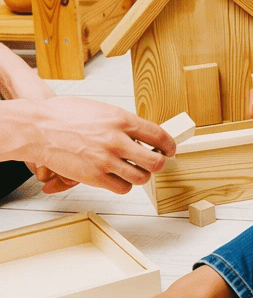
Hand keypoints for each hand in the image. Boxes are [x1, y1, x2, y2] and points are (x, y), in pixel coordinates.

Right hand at [29, 96, 176, 194]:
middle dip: (160, 163)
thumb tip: (139, 133)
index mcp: (121, 120)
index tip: (170, 149)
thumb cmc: (63, 115)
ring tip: (136, 171)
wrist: (36, 128)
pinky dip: (124, 185)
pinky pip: (122, 188)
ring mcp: (106, 160)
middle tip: (156, 163)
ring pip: (141, 178)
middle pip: (156, 161)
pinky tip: (119, 178)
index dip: (170, 145)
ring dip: (142, 176)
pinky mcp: (94, 177)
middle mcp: (117, 140)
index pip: (159, 135)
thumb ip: (121, 122)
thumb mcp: (101, 109)